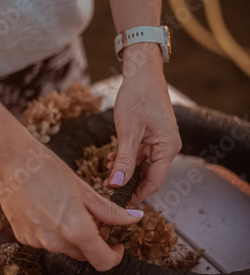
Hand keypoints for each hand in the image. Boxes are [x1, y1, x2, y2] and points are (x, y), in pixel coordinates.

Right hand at [0, 131, 142, 271]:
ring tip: (67, 206)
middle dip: (93, 240)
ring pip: (65, 247)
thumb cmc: (48, 169)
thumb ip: (110, 211)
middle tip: (92, 215)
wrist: (9, 162)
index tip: (117, 244)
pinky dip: (54, 230)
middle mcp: (55, 242)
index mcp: (76, 230)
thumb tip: (134, 218)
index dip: (114, 256)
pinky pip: (47, 241)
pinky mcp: (23, 237)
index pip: (103, 261)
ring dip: (73, 235)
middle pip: (84, 254)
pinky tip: (48, 207)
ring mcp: (37, 242)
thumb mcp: (85, 189)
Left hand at [105, 43, 181, 204]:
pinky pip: (140, 155)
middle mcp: (168, 147)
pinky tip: (112, 158)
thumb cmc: (138, 97)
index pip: (154, 182)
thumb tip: (117, 184)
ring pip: (143, 166)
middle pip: (149, 176)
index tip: (118, 201)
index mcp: (168, 148)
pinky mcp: (152, 136)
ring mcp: (161, 142)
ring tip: (107, 171)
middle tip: (107, 185)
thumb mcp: (128, 131)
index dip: (136, 194)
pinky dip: (127, 159)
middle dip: (128, 182)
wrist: (141, 73)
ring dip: (125, 170)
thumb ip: (124, 160)